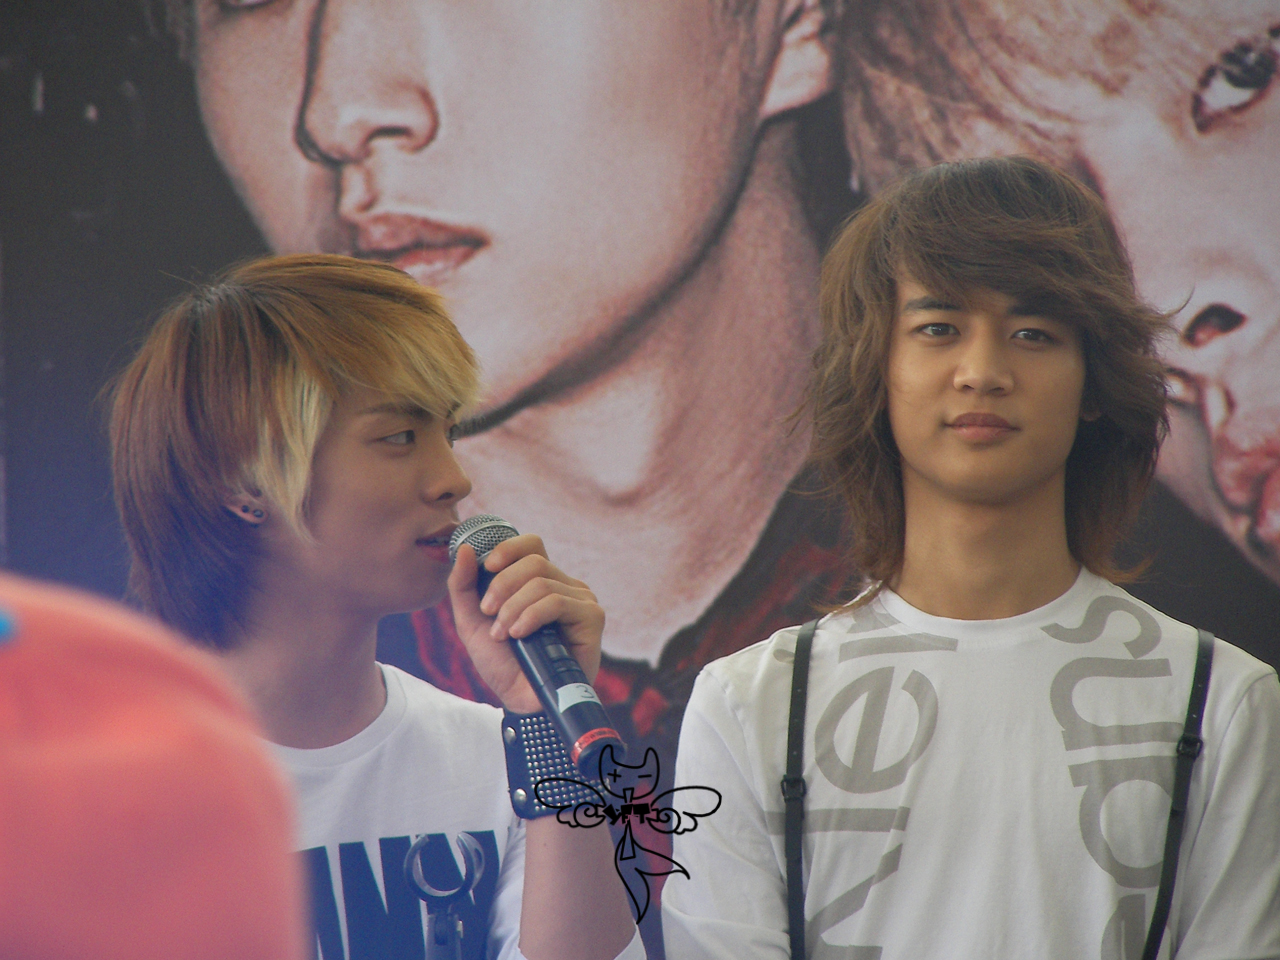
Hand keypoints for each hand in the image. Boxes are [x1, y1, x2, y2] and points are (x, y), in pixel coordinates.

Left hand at [447, 534, 604, 713]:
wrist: (520, 701)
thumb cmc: (502, 663)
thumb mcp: (472, 621)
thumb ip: (463, 585)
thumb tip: (463, 548)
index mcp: (540, 581)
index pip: (532, 545)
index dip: (509, 548)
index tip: (486, 567)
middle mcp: (564, 585)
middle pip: (534, 561)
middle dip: (503, 585)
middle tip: (488, 612)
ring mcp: (580, 600)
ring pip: (542, 582)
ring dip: (513, 607)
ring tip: (503, 633)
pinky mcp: (592, 617)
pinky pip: (557, 601)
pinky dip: (531, 616)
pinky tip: (520, 635)